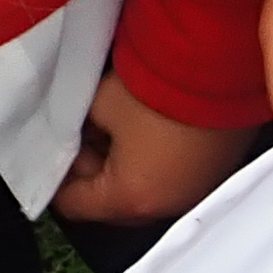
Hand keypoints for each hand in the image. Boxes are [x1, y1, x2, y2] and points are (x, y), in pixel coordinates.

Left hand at [54, 72, 257, 224]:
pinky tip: (156, 127)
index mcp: (130, 199)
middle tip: (87, 134)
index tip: (53, 150)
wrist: (219, 65)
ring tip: (123, 126)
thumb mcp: (96, 105)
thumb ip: (79, 128)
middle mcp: (165, 207)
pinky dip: (159, 160)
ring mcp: (194, 192)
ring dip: (128, 165)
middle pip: (112, 202)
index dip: (56, 176)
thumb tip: (80, 132)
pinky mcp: (217, 173)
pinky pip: (175, 177)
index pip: (73, 204)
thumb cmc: (156, 89)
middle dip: (95, 170)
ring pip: (145, 190)